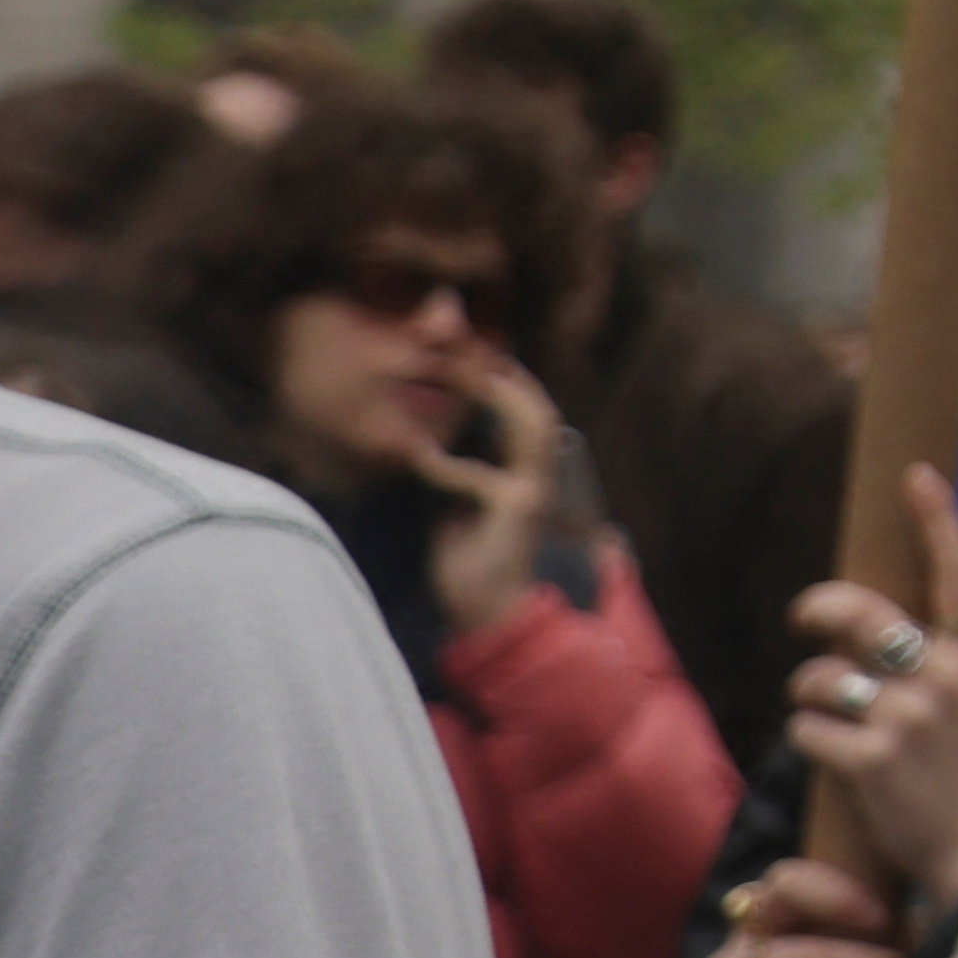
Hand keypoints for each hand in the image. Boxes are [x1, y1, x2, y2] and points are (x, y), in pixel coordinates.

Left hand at [415, 355, 568, 643]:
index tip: (471, 345)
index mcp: (526, 469)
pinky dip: (449, 466)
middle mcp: (539, 473)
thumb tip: (431, 439)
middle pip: (536, 405)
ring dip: (497, 397)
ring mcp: (534, 490)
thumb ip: (459, 469)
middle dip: (504, 371)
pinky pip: (482, 479)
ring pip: (532, 426)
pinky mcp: (517, 512)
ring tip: (462, 377)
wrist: (488, 611)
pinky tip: (419, 456)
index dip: (504, 375)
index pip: (524, 408)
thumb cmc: (469, 560)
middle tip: (467, 345)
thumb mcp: (457, 503)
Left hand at [781, 464, 957, 915]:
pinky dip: (809, 740)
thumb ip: (943, 673)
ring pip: (822, 678)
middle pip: (864, 615)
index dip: (937, 522)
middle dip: (821, 608)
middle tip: (805, 617)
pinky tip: (830, 758)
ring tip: (826, 718)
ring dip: (810, 696)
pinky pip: (809, 729)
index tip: (916, 477)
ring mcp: (907, 718)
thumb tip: (879, 643)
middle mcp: (943, 680)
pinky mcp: (870, 760)